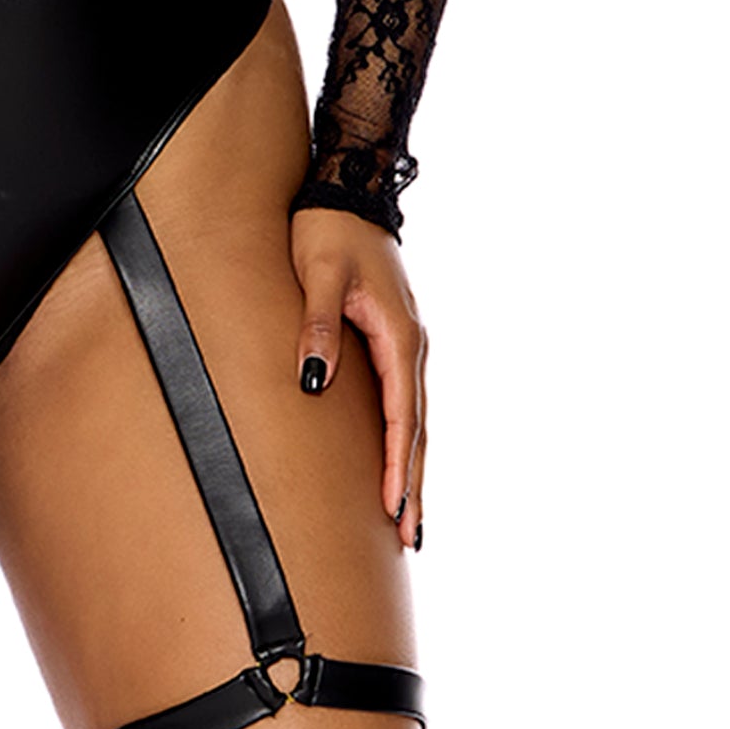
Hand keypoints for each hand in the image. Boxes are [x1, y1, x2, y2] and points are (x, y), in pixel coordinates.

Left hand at [289, 205, 425, 550]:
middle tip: (412, 537)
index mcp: (399, 334)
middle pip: (416, 427)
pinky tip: (398, 461)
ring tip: (410, 519)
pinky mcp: (394, 341)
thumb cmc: (329, 231)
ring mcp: (406, 344)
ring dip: (412, 467)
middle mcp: (411, 345)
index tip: (394, 509)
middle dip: (413, 483)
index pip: (401, 415)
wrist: (349, 191)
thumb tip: (313, 383)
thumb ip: (317, 325)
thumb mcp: (317, 272)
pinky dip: (406, 438)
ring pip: (415, 418)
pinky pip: (405, 401)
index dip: (396, 464)